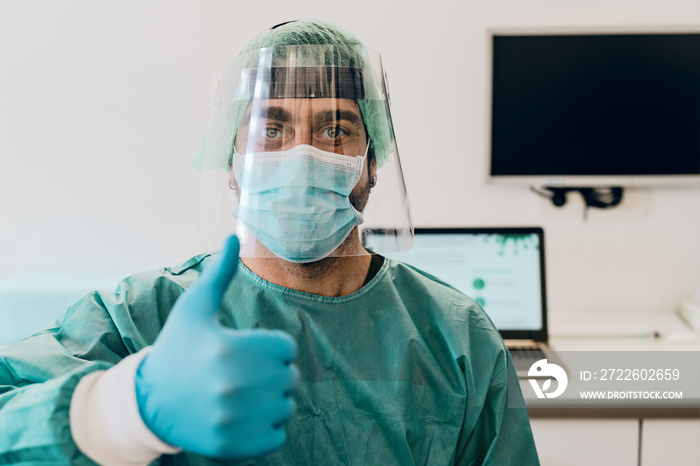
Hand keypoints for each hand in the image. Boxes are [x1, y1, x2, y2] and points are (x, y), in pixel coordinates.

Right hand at [135, 235, 298, 457]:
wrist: (148, 403)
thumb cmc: (177, 349)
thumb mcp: (194, 309)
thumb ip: (219, 274)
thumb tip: (233, 235)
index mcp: (229, 349)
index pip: (286, 348)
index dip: (271, 347)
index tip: (249, 350)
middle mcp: (234, 386)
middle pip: (289, 377)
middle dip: (273, 372)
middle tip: (245, 372)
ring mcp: (234, 419)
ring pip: (285, 406)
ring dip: (271, 400)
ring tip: (243, 394)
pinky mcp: (234, 446)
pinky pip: (277, 435)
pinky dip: (266, 428)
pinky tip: (242, 416)